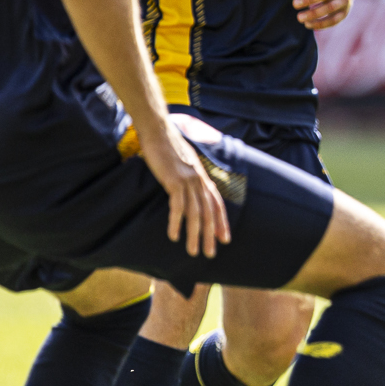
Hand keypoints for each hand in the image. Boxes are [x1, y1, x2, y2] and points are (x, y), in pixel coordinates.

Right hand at [137, 113, 231, 257]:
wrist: (159, 131)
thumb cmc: (169, 148)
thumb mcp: (186, 164)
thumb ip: (190, 177)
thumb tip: (189, 190)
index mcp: (204, 178)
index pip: (218, 205)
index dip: (222, 223)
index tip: (225, 239)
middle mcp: (200, 181)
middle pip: (210, 213)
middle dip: (211, 235)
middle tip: (210, 254)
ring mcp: (189, 181)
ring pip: (195, 214)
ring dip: (194, 235)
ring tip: (193, 252)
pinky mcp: (174, 181)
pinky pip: (177, 207)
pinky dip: (176, 222)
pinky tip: (174, 236)